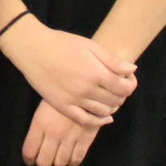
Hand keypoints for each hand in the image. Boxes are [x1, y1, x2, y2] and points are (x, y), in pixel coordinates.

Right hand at [2, 20, 135, 120]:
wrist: (33, 49)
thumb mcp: (90, 46)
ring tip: (110, 100)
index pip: (124, 88)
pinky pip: (85, 119)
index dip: (130, 85)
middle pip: (115, 101)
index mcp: (97, 73)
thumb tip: (132, 69)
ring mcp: (74, 100)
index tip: (127, 80)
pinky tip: (104, 118)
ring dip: (112, 108)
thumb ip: (112, 60)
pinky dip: (98, 121)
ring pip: (103, 112)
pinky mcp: (63, 106)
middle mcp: (88, 89)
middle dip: (121, 96)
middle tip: (118, 89)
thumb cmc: (62, 43)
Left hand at [23, 99, 107, 165]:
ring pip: (60, 163)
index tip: (30, 159)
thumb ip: (38, 129)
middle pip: (44, 162)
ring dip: (58, 161)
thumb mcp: (43, 109)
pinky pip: (76, 160)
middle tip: (45, 158)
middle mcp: (54, 134)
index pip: (29, 152)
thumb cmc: (61, 96)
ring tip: (58, 156)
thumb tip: (34, 148)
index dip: (29, 159)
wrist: (86, 88)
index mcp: (40, 124)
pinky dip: (72, 162)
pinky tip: (70, 156)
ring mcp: (70, 138)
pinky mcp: (85, 140)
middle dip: (43, 163)